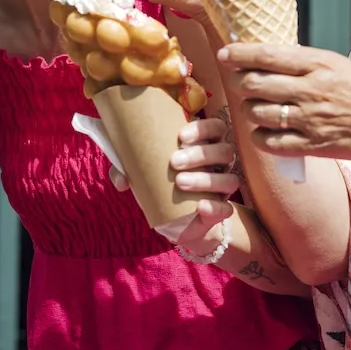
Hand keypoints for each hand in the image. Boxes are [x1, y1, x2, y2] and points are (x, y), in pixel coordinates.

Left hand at [108, 116, 239, 257]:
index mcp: (205, 146)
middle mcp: (219, 165)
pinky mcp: (220, 212)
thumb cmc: (161, 186)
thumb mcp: (142, 173)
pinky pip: (227, 209)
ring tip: (180, 182)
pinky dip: (215, 206)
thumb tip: (121, 179)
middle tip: (173, 161)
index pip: (216, 128)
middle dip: (201, 154)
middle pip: (225, 150)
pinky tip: (200, 206)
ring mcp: (222, 188)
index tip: (180, 136)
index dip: (204, 128)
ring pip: (229, 179)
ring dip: (206, 179)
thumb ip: (127, 170)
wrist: (175, 222)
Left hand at [219, 43, 350, 166]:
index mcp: (320, 64)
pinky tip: (264, 131)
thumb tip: (274, 61)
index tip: (226, 54)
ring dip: (250, 110)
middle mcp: (311, 90)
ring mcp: (310, 120)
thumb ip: (308, 64)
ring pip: (258, 113)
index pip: (268, 55)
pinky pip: (270, 142)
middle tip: (240, 82)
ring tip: (257, 108)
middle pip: (256, 83)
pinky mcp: (312, 146)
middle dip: (240, 81)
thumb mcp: (341, 65)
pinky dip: (260, 136)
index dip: (240, 54)